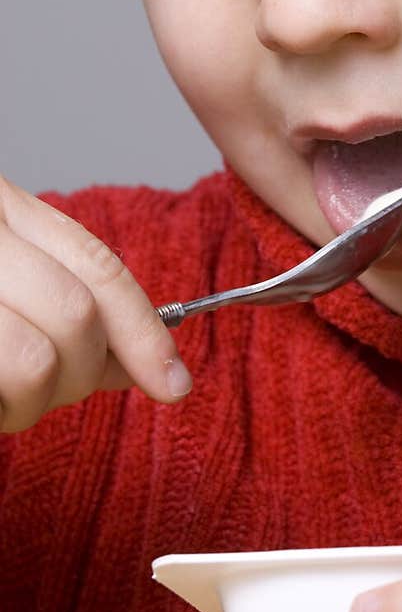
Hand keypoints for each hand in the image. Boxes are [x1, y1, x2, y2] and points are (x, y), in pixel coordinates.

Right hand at [0, 173, 191, 432]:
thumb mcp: (5, 275)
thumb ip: (68, 303)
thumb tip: (144, 363)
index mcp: (4, 210)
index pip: (99, 268)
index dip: (145, 332)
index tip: (173, 384)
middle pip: (79, 317)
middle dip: (81, 373)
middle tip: (37, 393)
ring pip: (36, 363)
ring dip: (28, 401)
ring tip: (0, 397)